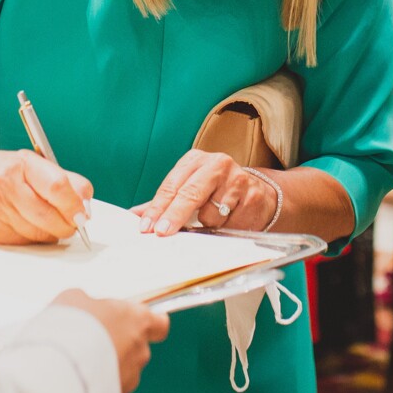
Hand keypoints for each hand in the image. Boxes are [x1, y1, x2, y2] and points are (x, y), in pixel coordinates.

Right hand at [0, 148, 93, 244]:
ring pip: (40, 235)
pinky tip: (28, 224)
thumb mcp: (35, 164)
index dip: (75, 205)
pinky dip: (34, 238)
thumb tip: (86, 203)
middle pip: (51, 218)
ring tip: (46, 218)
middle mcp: (7, 188)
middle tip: (72, 221)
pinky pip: (26, 244)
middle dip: (68, 224)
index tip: (83, 213)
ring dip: (51, 232)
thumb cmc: (5, 171)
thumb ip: (67, 180)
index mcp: (21, 166)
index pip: (58, 187)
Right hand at [53, 290, 169, 392]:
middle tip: (93, 338)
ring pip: (124, 368)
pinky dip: (100, 383)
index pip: (160, 324)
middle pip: (138, 346)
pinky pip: (111, 387)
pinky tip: (79, 376)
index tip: (134, 321)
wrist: (60, 368)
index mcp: (138, 320)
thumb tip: (89, 309)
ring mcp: (130, 377)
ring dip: (109, 365)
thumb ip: (91, 304)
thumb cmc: (71, 327)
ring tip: (81, 360)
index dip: (150, 323)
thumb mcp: (76, 299)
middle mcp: (140, 350)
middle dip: (120, 343)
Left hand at [131, 149, 277, 235]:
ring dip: (207, 223)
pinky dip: (226, 227)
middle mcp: (216, 163)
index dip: (158, 208)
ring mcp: (236, 178)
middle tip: (162, 232)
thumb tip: (135, 215)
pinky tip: (231, 219)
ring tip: (215, 217)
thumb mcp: (189, 188)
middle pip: (190, 193)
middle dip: (174, 215)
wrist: (256, 193)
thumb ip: (164, 201)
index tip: (146, 226)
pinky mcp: (252, 195)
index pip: (171, 185)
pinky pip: (230, 222)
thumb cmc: (216, 191)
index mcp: (195, 160)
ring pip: (211, 212)